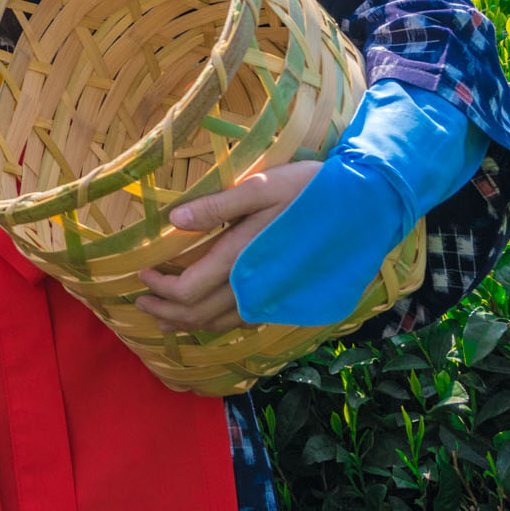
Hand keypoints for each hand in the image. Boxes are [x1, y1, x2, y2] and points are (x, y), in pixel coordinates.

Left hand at [136, 161, 322, 332]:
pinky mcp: (290, 297)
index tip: (141, 276)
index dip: (160, 288)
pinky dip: (219, 323)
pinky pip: (247, 321)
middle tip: (142, 303)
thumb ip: (217, 207)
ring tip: (166, 319)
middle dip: (166, 312)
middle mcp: (256, 286)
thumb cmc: (310, 190)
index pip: (188, 291)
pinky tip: (211, 317)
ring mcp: (275, 297)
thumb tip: (173, 220)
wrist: (367, 206)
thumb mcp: (261, 186)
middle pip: (199, 314)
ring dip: (189, 323)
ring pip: (222, 323)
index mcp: (242, 258)